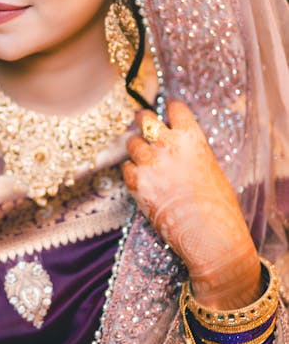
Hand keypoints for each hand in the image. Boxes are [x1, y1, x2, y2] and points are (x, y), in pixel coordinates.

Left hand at [122, 100, 261, 308]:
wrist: (210, 236)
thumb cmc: (217, 206)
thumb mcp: (210, 167)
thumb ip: (190, 150)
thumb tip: (175, 143)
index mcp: (191, 138)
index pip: (174, 107)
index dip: (169, 107)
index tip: (166, 109)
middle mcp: (168, 144)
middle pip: (145, 118)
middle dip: (143, 120)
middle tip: (142, 123)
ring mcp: (149, 162)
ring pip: (131, 142)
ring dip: (135, 148)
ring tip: (143, 158)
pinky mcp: (135, 182)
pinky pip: (125, 167)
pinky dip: (131, 172)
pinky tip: (141, 180)